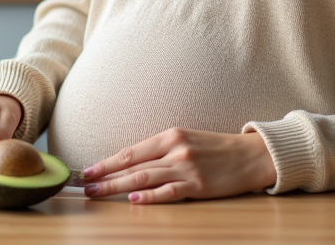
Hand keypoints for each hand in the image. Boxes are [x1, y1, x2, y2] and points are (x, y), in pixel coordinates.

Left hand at [81, 127, 276, 203]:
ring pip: (144, 178)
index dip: (107, 162)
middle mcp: (175, 150)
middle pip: (132, 165)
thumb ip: (161, 151)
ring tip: (99, 193)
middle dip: (105, 176)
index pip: (131, 151)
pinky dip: (149, 196)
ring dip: (117, 187)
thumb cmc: (216, 149)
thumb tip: (131, 164)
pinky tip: (133, 199)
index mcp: (171, 136)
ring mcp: (186, 168)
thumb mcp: (187, 140)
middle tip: (85, 185)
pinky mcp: (197, 185)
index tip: (88, 170)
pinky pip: (168, 192)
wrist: (250, 155)